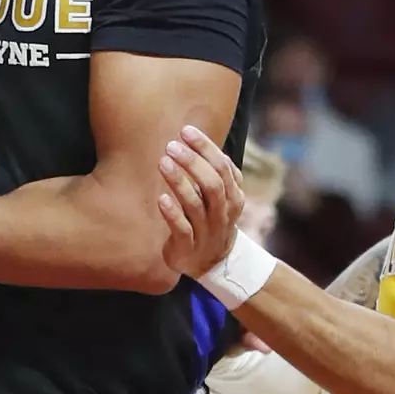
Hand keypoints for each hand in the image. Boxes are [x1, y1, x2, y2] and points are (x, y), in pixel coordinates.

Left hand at [156, 125, 244, 278]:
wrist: (211, 263)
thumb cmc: (210, 218)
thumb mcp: (220, 195)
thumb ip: (213, 170)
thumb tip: (195, 137)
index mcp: (233, 196)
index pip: (223, 167)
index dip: (205, 147)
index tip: (186, 130)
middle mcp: (222, 213)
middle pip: (212, 184)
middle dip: (192, 162)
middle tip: (171, 146)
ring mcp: (206, 232)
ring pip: (196, 205)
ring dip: (179, 182)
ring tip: (163, 162)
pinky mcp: (188, 247)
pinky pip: (182, 229)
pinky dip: (173, 213)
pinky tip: (161, 198)